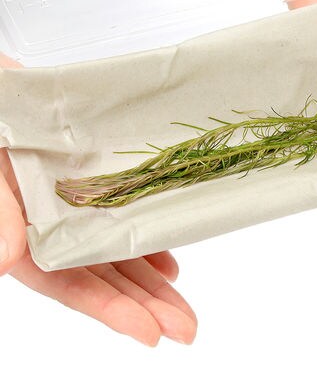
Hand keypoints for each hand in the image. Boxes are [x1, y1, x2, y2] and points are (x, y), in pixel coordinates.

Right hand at [0, 54, 196, 345]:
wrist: (8, 95)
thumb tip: (4, 260)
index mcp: (28, 240)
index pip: (73, 288)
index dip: (111, 312)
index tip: (149, 334)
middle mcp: (57, 232)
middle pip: (106, 280)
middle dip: (146, 306)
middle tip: (185, 329)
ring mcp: (81, 213)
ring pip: (121, 256)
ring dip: (153, 282)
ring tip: (183, 306)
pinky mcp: (99, 188)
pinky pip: (127, 221)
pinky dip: (149, 242)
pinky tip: (169, 262)